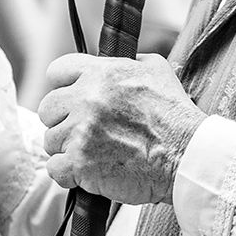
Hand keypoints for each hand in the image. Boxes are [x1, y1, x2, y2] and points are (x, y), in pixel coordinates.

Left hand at [37, 53, 207, 205]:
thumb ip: (128, 61)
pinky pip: (55, 167)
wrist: (187, 157)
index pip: (57, 72)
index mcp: (102, 74)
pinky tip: (89, 172)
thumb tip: (110, 62)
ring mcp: (81, 131)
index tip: (72, 101)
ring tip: (95, 153)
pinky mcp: (80, 162)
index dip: (64, 88)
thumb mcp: (156, 70)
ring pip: (51, 140)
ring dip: (68, 149)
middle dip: (63, 121)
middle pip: (48, 108)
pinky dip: (68, 174)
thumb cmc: (176, 117)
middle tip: (85, 132)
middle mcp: (87, 99)